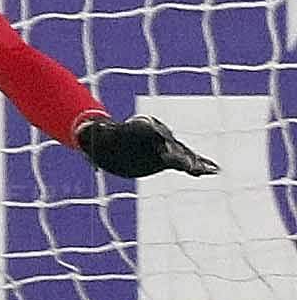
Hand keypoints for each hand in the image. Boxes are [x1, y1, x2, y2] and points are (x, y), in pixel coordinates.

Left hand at [77, 113, 221, 178]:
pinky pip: (185, 160)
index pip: (153, 135)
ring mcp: (164, 145)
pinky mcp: (168, 157)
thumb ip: (96, 134)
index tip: (169, 150)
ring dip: (195, 162)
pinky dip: (199, 164)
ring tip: (211, 169)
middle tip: (192, 165)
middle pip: (171, 145)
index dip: (161, 141)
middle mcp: (156, 136)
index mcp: (141, 131)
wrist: (111, 140)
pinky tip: (214, 170)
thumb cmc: (102, 138)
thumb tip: (85, 129)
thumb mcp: (98, 137)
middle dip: (181, 155)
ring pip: (182, 153)